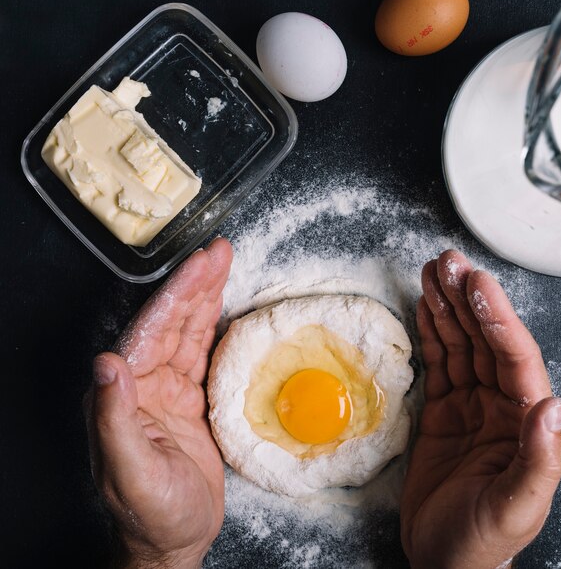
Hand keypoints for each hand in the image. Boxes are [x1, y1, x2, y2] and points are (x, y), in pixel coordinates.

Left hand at [85, 238, 232, 568]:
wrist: (174, 540)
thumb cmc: (151, 515)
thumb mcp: (131, 473)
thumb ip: (114, 418)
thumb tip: (105, 362)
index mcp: (125, 394)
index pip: (152, 331)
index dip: (177, 294)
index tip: (200, 264)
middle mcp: (143, 384)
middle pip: (172, 322)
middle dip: (196, 283)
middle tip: (220, 251)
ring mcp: (168, 389)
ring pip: (189, 331)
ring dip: (206, 296)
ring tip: (223, 264)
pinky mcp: (190, 398)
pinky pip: (203, 352)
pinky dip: (215, 326)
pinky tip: (224, 306)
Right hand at [401, 250, 560, 568]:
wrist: (444, 562)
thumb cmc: (482, 542)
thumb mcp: (515, 508)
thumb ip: (539, 458)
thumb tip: (551, 403)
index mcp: (525, 423)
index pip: (513, 357)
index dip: (496, 318)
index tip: (476, 284)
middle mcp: (501, 406)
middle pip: (484, 340)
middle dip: (466, 298)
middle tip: (448, 261)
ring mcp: (471, 405)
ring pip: (460, 344)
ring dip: (447, 307)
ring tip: (433, 272)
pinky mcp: (444, 411)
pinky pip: (439, 363)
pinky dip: (431, 332)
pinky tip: (426, 307)